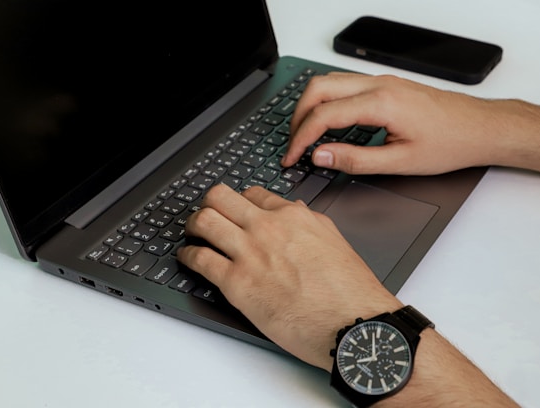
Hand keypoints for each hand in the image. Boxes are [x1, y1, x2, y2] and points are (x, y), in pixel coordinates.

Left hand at [176, 184, 400, 370]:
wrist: (352, 324)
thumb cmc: (349, 291)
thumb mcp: (333, 242)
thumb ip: (308, 224)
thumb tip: (293, 212)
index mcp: (294, 217)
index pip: (253, 194)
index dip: (239, 202)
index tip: (234, 211)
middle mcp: (269, 228)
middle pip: (221, 197)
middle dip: (209, 203)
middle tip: (206, 215)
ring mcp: (250, 253)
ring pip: (204, 220)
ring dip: (193, 225)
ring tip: (192, 234)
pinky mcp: (237, 283)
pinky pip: (198, 258)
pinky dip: (187, 256)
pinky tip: (188, 259)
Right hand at [281, 72, 498, 175]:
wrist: (480, 128)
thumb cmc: (450, 143)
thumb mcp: (400, 163)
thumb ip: (355, 160)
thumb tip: (321, 156)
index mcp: (381, 103)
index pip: (324, 115)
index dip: (301, 138)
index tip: (292, 157)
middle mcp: (378, 85)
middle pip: (318, 88)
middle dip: (298, 117)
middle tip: (293, 144)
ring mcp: (382, 81)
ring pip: (329, 82)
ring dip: (310, 106)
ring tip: (305, 135)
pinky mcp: (386, 85)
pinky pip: (344, 85)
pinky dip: (327, 102)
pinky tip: (328, 123)